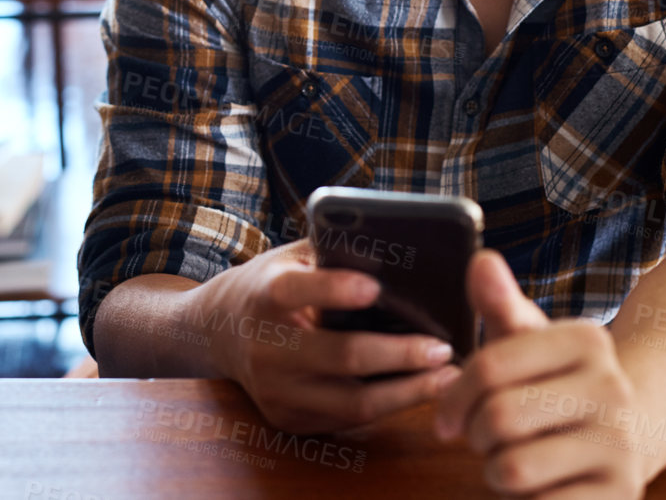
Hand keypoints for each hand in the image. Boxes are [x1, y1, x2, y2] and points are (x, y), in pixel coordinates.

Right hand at [190, 239, 461, 433]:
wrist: (219, 332)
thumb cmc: (271, 285)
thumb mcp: (291, 258)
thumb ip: (332, 253)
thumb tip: (396, 246)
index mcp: (265, 295)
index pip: (297, 292)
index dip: (335, 289)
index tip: (376, 287)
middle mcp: (266, 347)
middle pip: (339, 355)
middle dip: (397, 354)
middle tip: (442, 347)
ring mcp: (276, 390)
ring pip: (351, 401)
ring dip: (406, 391)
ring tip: (446, 376)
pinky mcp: (289, 420)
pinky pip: (348, 419)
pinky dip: (389, 406)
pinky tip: (419, 391)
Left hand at [432, 250, 653, 498]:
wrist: (629, 434)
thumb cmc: (557, 385)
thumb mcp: (529, 342)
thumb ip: (499, 303)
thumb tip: (479, 259)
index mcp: (588, 340)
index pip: (489, 367)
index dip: (454, 397)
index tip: (448, 416)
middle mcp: (614, 389)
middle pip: (499, 418)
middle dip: (476, 435)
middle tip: (486, 437)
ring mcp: (622, 447)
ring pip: (514, 468)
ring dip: (497, 472)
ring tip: (515, 459)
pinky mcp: (620, 497)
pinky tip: (541, 487)